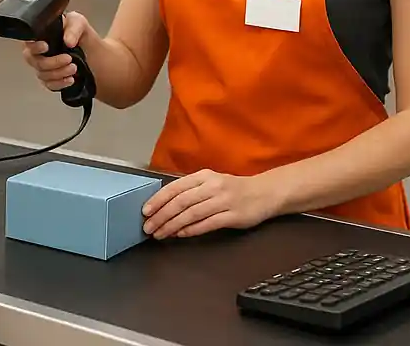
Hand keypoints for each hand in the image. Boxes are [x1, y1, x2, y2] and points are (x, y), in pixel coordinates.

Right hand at [21, 11, 93, 91]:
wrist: (93, 54)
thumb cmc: (81, 35)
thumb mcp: (79, 23)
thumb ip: (73, 27)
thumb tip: (67, 41)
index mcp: (40, 35)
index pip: (28, 42)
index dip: (34, 46)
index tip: (46, 47)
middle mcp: (38, 52)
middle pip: (33, 61)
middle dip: (51, 62)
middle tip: (68, 58)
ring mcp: (44, 67)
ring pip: (42, 74)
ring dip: (59, 73)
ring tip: (74, 68)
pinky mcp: (50, 79)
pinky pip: (49, 85)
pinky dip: (60, 83)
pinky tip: (70, 79)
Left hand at [141, 169, 279, 239]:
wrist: (264, 193)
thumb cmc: (233, 189)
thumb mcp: (211, 182)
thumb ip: (191, 190)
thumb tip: (166, 205)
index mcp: (203, 176)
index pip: (175, 187)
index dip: (158, 199)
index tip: (145, 211)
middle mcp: (211, 186)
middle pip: (181, 201)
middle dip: (161, 215)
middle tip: (148, 227)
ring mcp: (223, 201)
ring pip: (191, 213)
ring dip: (173, 225)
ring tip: (160, 234)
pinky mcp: (233, 216)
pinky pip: (208, 224)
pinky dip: (192, 230)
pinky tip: (181, 235)